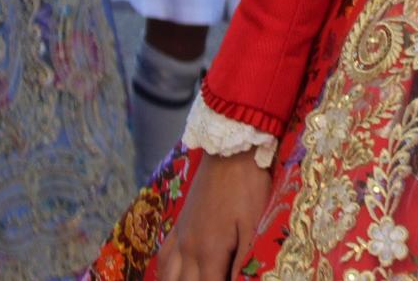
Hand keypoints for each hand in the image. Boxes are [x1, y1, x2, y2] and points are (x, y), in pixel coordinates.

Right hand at [155, 150, 271, 280]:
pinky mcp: (179, 223)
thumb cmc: (248, 185)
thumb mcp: (254, 224)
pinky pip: (163, 256)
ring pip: (168, 276)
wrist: (230, 150)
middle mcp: (188, 249)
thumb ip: (245, 259)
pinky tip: (169, 277)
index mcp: (209, 251)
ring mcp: (180, 235)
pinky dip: (164, 274)